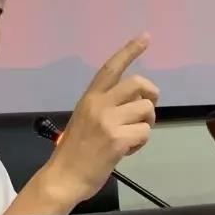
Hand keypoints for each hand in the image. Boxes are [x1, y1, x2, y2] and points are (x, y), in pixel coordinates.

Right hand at [40, 34, 158, 207]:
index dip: (130, 50)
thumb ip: (104, 108)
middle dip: (151, 95)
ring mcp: (108, 121)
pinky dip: (140, 143)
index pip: (111, 67)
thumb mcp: (83, 120)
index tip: (146, 37)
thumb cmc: (73, 153)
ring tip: (130, 137)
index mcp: (89, 98)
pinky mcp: (117, 139)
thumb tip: (133, 105)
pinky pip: (145, 132)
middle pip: (138, 83)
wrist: (63, 178)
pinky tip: (126, 151)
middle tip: (147, 111)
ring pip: (146, 110)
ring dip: (145, 124)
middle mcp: (99, 104)